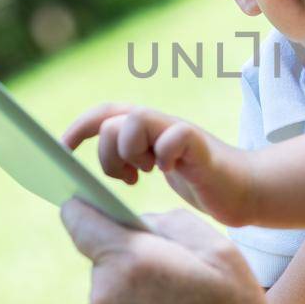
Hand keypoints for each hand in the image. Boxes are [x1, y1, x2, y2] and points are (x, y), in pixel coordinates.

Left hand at [61, 200, 283, 303]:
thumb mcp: (222, 253)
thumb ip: (172, 221)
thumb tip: (140, 222)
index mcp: (131, 261)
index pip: (80, 218)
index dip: (84, 206)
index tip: (87, 201)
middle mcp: (102, 297)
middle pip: (104, 259)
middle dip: (132, 260)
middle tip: (178, 280)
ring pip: (108, 293)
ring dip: (133, 295)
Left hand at [62, 104, 255, 225]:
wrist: (243, 190)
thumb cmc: (196, 181)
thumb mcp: (152, 170)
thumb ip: (125, 165)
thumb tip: (83, 186)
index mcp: (145, 129)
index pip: (103, 113)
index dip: (79, 127)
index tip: (61, 150)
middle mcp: (159, 123)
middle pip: (112, 121)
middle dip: (108, 155)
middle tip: (128, 178)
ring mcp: (178, 131)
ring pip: (136, 119)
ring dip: (131, 150)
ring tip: (145, 172)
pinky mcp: (200, 145)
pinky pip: (174, 136)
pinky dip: (164, 154)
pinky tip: (168, 171)